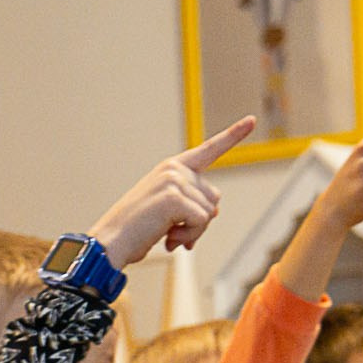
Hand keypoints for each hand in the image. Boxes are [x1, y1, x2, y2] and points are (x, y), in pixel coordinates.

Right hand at [88, 116, 256, 267]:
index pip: (209, 149)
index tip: (252, 120)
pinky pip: (202, 222)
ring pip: (209, 212)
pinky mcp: (175, 197)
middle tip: (175, 232)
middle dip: (200, 221)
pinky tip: (168, 239)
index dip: (232, 136)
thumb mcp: (167, 211)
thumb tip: (215, 211)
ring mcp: (175, 181)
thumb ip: (193, 204)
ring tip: (167, 235)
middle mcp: (175, 169)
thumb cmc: (135, 230)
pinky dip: (188, 236)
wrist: (110, 242)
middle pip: (214, 197)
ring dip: (193, 232)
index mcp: (171, 168)